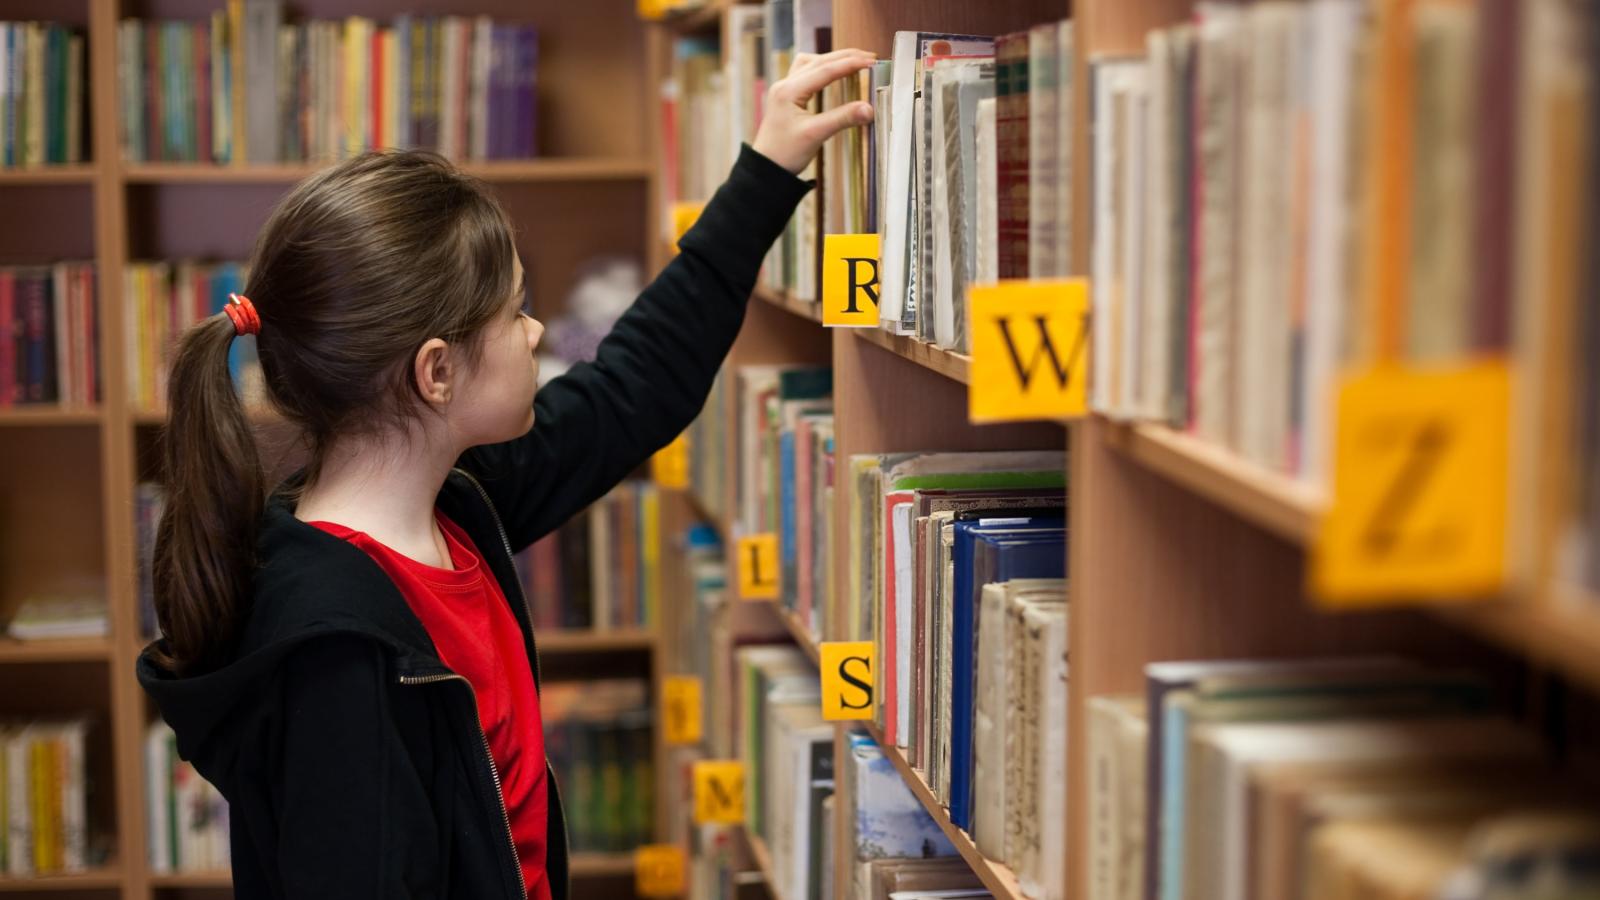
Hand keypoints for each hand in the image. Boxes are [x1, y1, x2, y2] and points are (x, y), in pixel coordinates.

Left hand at [751, 48, 876, 174]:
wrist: (766, 168)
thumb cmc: (786, 153)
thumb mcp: (816, 135)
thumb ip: (843, 118)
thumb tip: (869, 108)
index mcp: (789, 90)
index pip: (825, 70)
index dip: (850, 64)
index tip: (872, 62)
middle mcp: (785, 84)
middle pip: (818, 61)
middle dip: (845, 57)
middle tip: (870, 57)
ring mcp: (784, 89)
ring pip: (810, 63)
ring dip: (832, 59)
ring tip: (853, 61)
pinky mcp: (786, 96)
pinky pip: (805, 72)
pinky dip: (822, 68)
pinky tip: (832, 72)